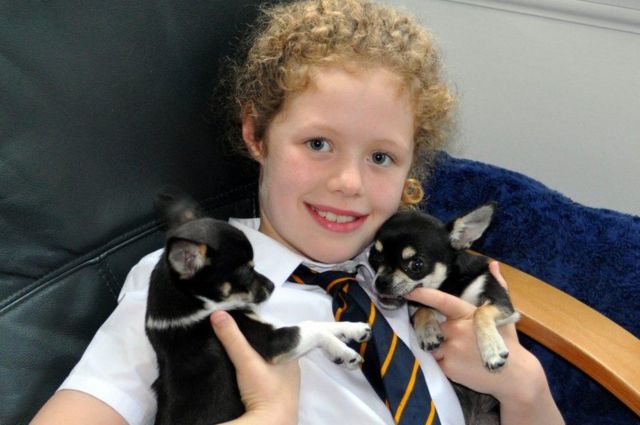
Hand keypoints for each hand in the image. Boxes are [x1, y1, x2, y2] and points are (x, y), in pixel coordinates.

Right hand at [211, 311, 299, 424]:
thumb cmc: (266, 391)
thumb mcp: (248, 361)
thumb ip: (233, 338)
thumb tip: (217, 313)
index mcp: (290, 354)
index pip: (273, 333)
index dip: (256, 326)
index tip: (237, 318)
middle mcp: (289, 366)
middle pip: (267, 347)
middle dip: (250, 340)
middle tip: (228, 330)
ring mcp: (282, 382)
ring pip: (263, 361)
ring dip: (248, 356)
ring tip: (227, 344)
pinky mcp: (272, 395)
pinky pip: (260, 375)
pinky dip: (249, 369)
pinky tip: (235, 366)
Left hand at [405, 262, 520, 394]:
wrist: (515, 376)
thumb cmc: (507, 342)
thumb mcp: (503, 313)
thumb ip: (497, 286)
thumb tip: (493, 264)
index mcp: (467, 313)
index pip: (442, 301)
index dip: (424, 295)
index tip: (408, 290)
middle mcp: (456, 329)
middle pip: (431, 325)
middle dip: (435, 329)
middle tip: (452, 337)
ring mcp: (451, 348)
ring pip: (431, 343)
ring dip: (439, 347)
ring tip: (459, 352)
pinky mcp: (448, 366)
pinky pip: (435, 361)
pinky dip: (443, 362)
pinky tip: (460, 364)